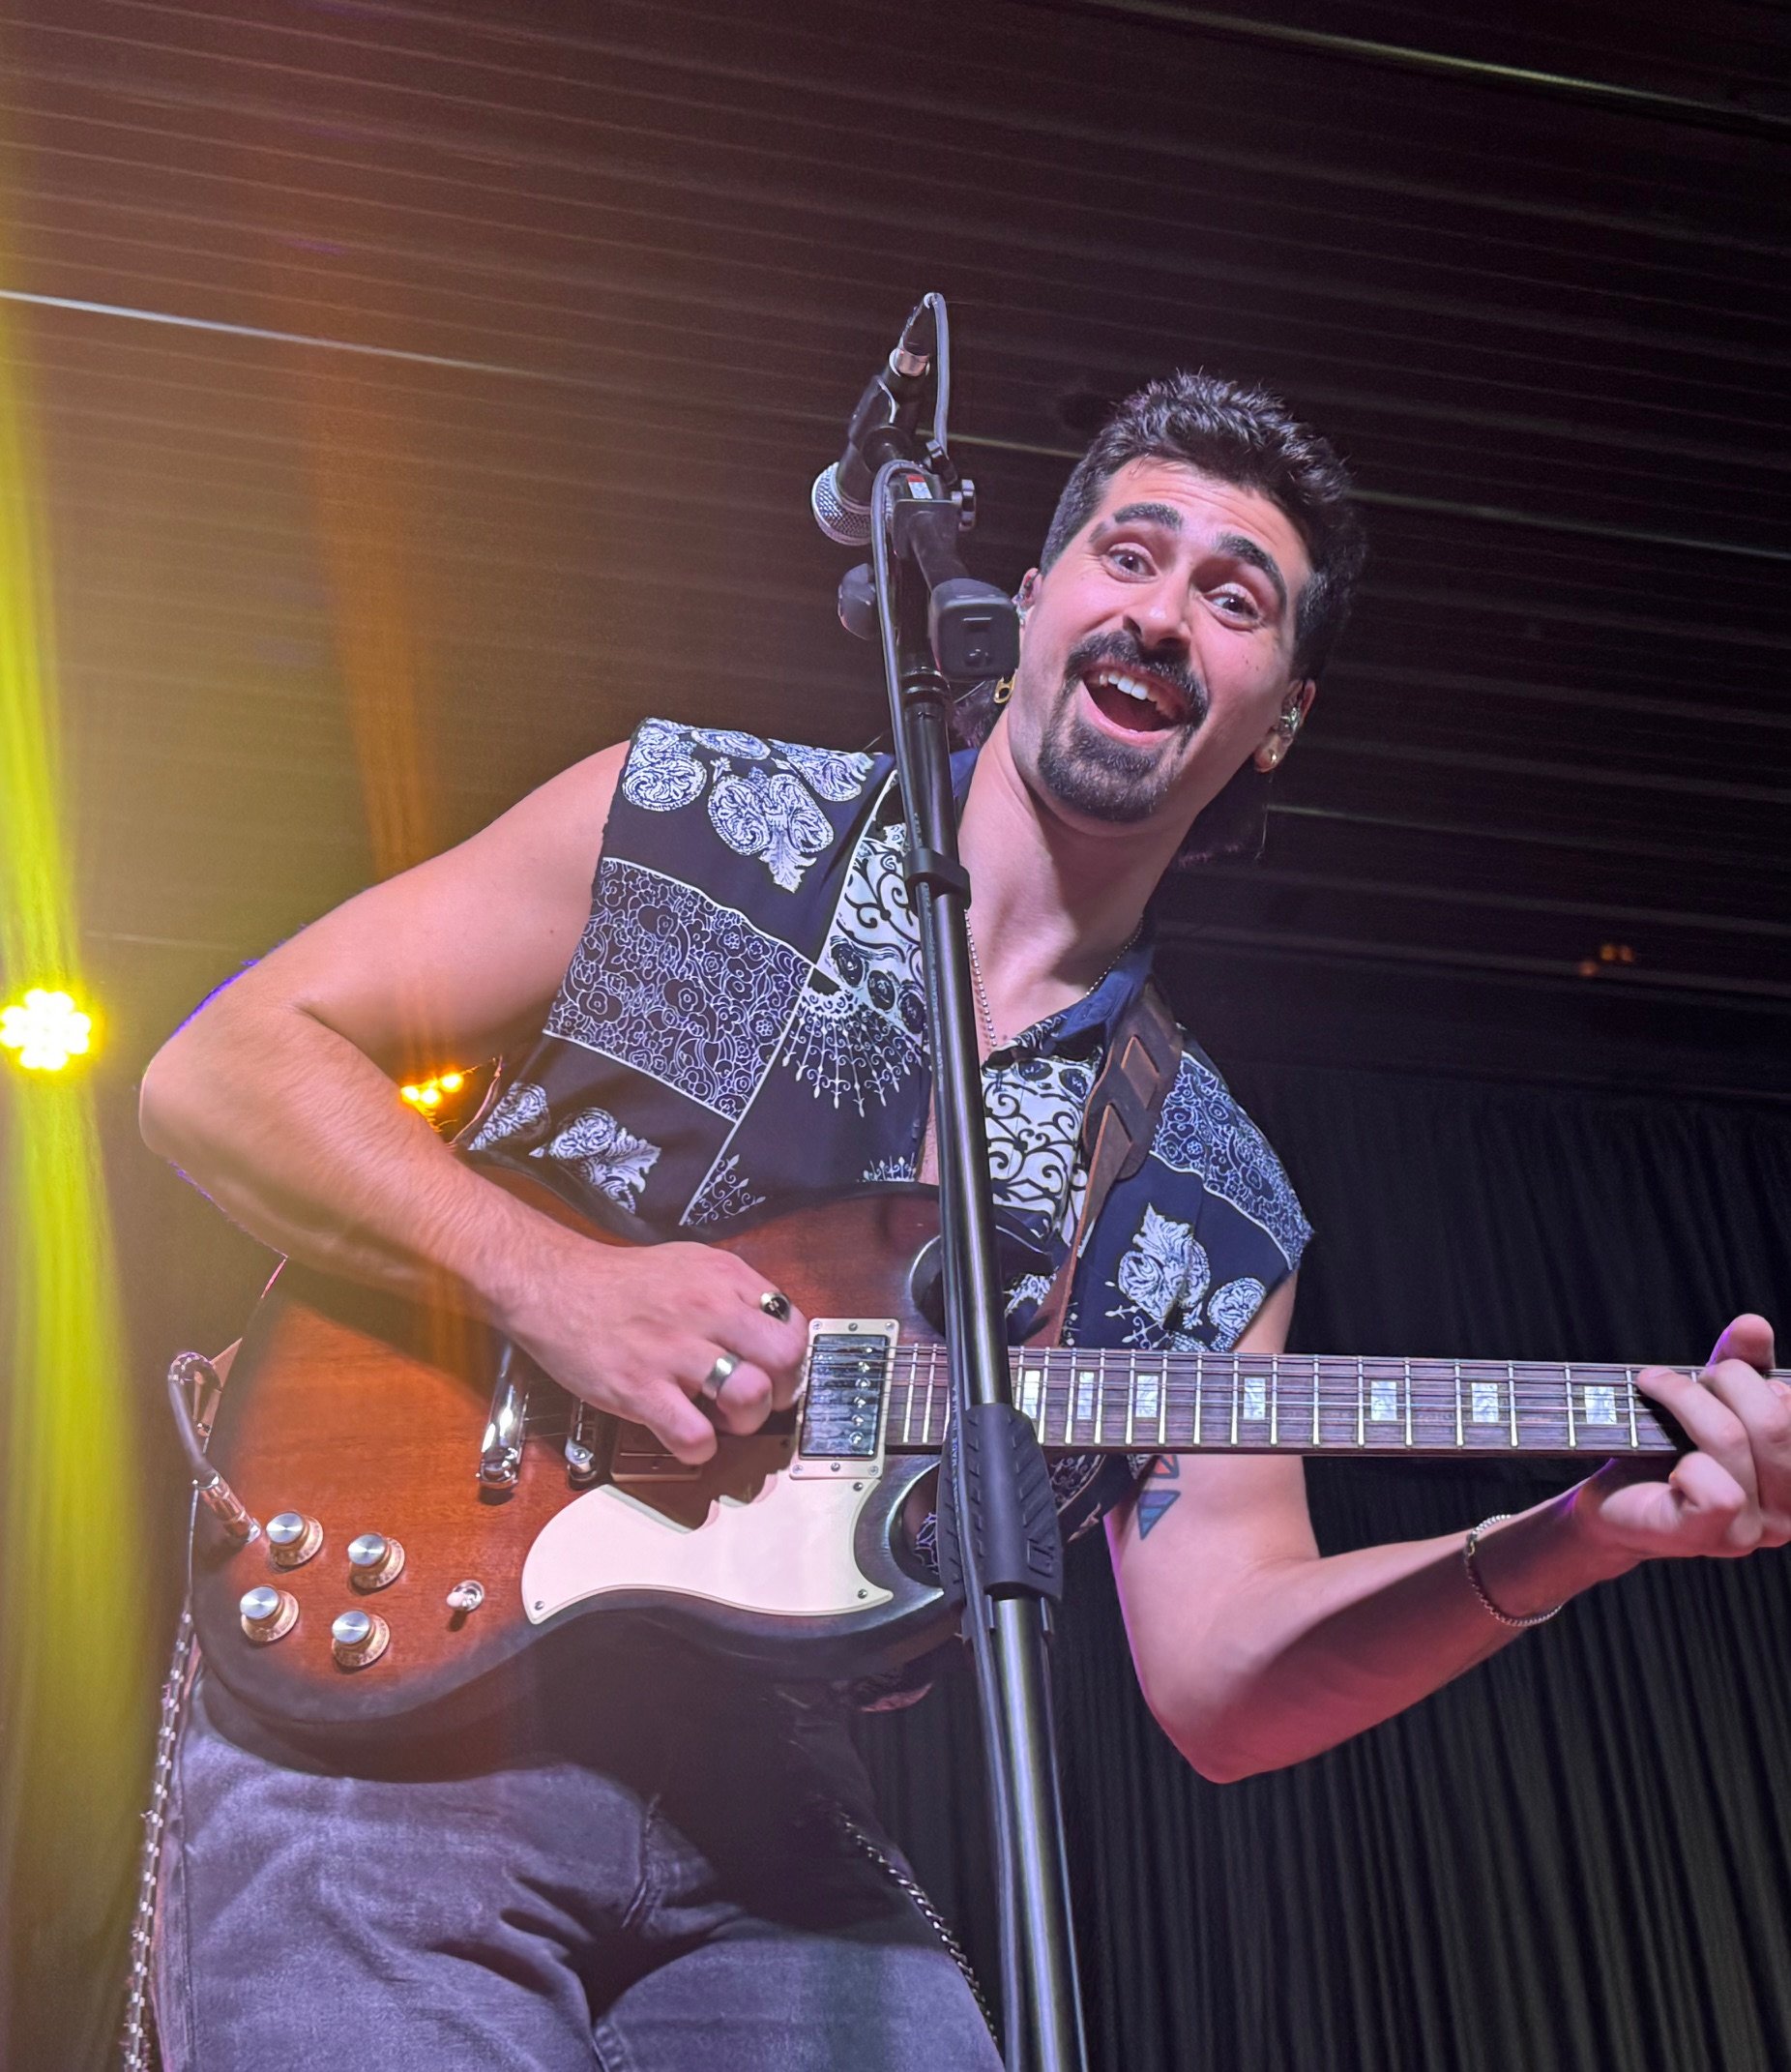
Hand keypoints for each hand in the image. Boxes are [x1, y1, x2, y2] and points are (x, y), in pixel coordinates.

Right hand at [505, 1232, 807, 1465]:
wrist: (554, 1285)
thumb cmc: (621, 1282)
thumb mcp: (690, 1263)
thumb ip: (733, 1292)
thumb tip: (768, 1328)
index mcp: (723, 1278)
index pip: (792, 1325)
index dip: (790, 1358)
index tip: (774, 1372)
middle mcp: (706, 1309)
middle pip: (784, 1360)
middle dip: (779, 1391)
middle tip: (754, 1399)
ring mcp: (673, 1350)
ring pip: (749, 1397)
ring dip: (744, 1421)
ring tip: (720, 1417)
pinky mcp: (640, 1387)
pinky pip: (694, 1435)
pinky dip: (699, 1448)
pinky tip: (686, 1434)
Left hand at [1573, 1314, 1787, 1564]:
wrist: (1614, 1500)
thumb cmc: (1668, 1445)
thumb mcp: (1711, 1397)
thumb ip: (1742, 1364)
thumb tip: (1754, 1324)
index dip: (1755, 1379)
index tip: (1717, 1376)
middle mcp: (1790, 1512)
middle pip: (1773, 1421)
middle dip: (1721, 1381)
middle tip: (1676, 1379)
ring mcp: (1753, 1533)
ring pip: (1733, 1441)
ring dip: (1684, 1402)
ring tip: (1653, 1391)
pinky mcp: (1709, 1539)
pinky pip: (1717, 1492)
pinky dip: (1686, 1463)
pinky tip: (1669, 1464)